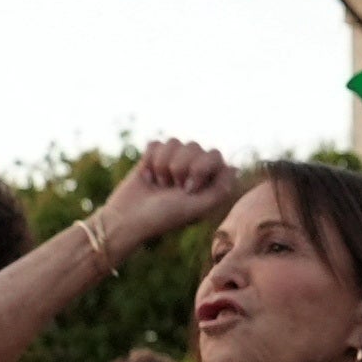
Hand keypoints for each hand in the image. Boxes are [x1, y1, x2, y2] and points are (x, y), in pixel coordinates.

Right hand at [98, 139, 238, 255]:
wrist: (128, 219)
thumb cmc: (164, 217)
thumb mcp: (197, 208)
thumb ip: (220, 190)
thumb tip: (234, 167)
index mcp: (207, 181)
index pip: (214, 155)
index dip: (200, 168)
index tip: (189, 189)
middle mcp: (193, 169)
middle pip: (195, 146)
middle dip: (180, 166)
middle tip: (173, 188)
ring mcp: (173, 162)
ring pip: (175, 142)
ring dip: (163, 165)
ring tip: (160, 184)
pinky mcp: (153, 157)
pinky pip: (156, 143)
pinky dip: (150, 160)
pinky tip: (148, 177)